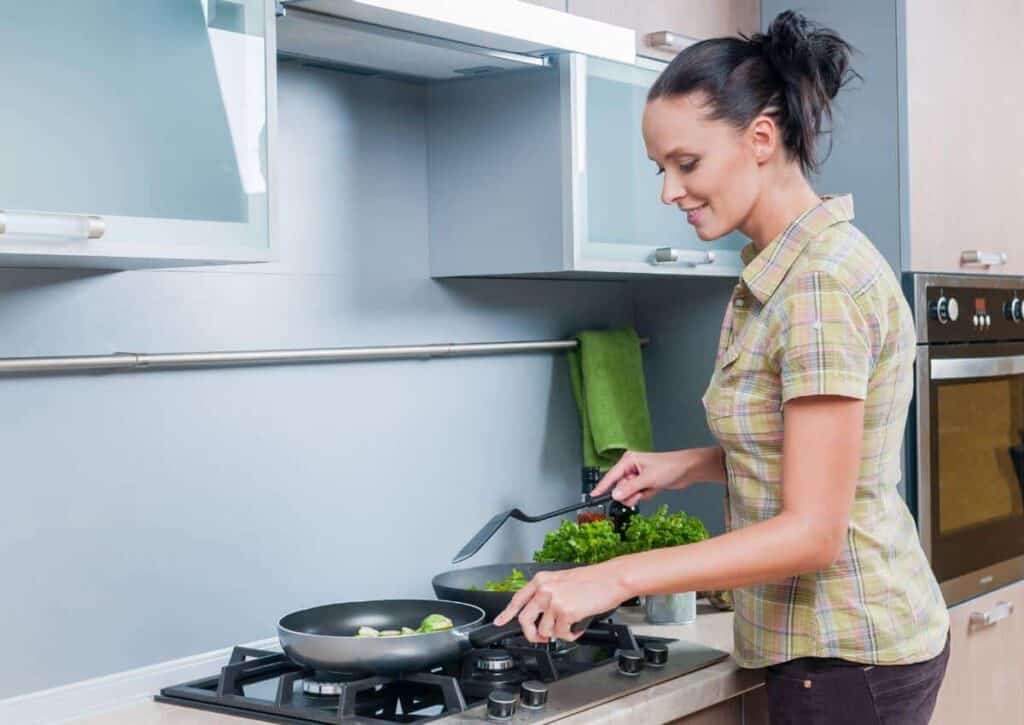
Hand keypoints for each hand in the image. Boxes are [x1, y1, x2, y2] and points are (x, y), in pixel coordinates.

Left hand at [492, 564, 630, 642]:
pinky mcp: (565, 612)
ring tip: (572, 623)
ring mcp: (553, 601)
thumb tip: (541, 616)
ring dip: (558, 632)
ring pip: (545, 631)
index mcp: (542, 580)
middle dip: (531, 634)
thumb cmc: (594, 580)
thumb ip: (548, 595)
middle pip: (525, 620)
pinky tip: (579, 625)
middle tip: (540, 639)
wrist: (612, 578)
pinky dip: (571, 634)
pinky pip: (561, 635)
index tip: (500, 622)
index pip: (518, 598)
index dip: (507, 613)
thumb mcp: (563, 581)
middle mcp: (544, 589)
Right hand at [591, 449, 694, 506]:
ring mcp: (637, 476)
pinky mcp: (644, 483)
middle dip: (629, 493)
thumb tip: (615, 495)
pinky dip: (645, 495)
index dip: (602, 486)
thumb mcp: (648, 479)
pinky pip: (637, 495)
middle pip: (619, 488)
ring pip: (628, 493)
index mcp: (628, 461)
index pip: (611, 476)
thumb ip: (630, 488)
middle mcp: (631, 468)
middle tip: (640, 492)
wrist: (688, 470)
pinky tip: (653, 489)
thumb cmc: (670, 467)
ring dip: (638, 496)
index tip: (593, 495)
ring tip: (649, 489)